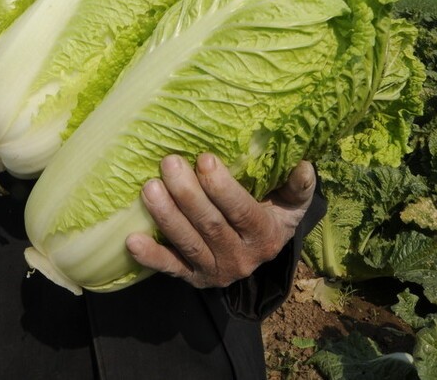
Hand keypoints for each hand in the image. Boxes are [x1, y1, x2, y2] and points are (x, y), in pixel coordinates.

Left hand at [125, 153, 315, 288]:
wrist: (261, 251)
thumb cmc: (274, 213)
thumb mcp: (292, 203)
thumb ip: (299, 186)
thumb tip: (304, 165)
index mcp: (265, 236)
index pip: (242, 212)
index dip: (223, 188)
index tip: (206, 158)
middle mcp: (241, 259)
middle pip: (211, 226)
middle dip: (188, 195)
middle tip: (169, 163)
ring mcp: (215, 270)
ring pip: (189, 243)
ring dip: (166, 216)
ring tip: (149, 188)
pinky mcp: (193, 278)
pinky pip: (171, 268)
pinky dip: (151, 257)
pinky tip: (132, 240)